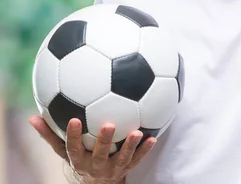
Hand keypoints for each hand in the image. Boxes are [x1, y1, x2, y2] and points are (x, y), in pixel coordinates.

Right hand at [30, 116, 155, 182]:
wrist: (98, 182)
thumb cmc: (80, 157)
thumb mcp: (63, 150)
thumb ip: (50, 134)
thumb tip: (32, 118)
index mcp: (78, 159)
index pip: (72, 148)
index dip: (73, 135)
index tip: (74, 119)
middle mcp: (95, 165)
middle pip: (99, 154)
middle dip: (104, 140)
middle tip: (109, 124)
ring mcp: (112, 168)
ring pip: (121, 158)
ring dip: (130, 146)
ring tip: (137, 132)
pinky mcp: (126, 169)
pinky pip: (137, 160)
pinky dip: (145, 149)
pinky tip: (152, 137)